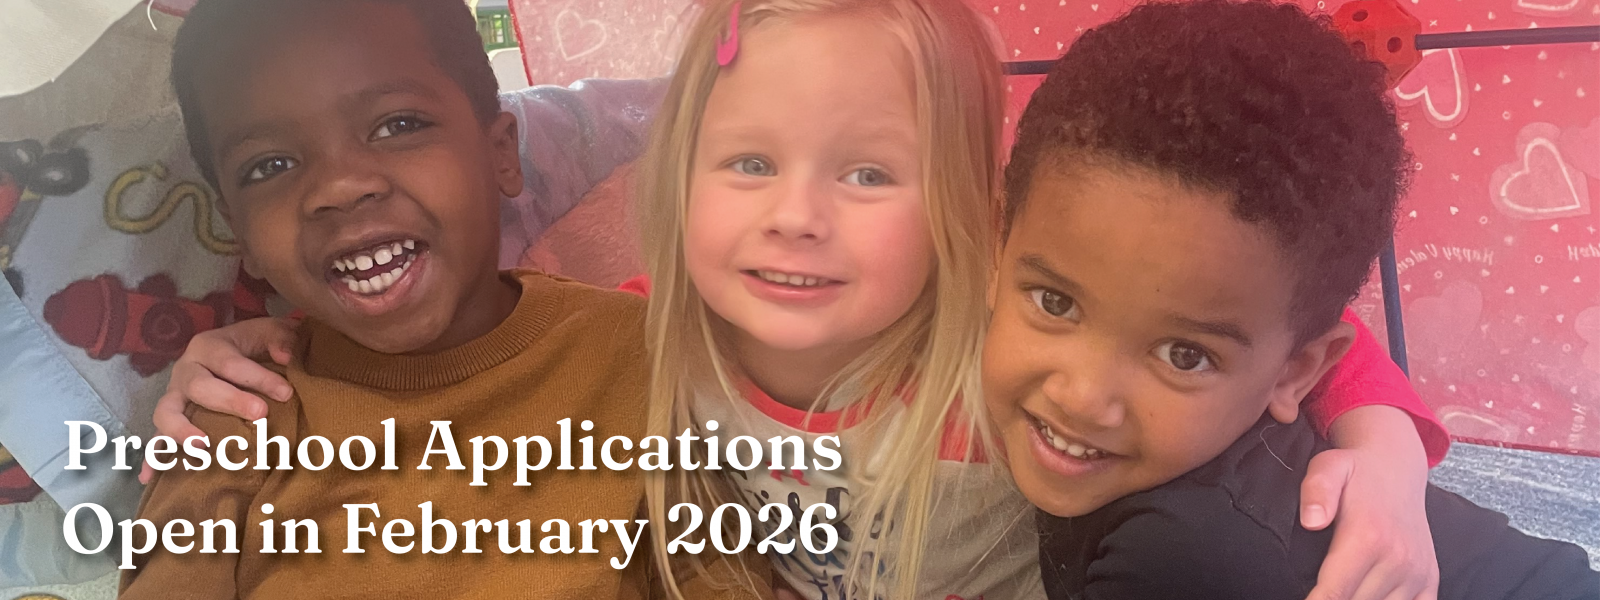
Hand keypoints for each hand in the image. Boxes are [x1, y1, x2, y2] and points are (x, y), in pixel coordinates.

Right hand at [140, 317, 299, 483]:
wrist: (237, 349)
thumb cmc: (255, 344)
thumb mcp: (271, 331)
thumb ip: (281, 338)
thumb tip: (284, 357)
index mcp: (209, 346)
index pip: (231, 363)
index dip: (259, 378)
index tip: (286, 393)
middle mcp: (187, 370)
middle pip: (199, 386)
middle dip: (229, 401)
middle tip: (260, 414)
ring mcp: (175, 396)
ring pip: (166, 412)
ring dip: (181, 430)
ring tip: (203, 446)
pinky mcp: (171, 418)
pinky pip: (156, 437)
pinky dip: (152, 456)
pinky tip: (150, 476)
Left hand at [1301, 406, 1437, 599]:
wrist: (1397, 468)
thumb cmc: (1356, 471)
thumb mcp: (1328, 468)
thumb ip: (1316, 491)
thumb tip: (1311, 522)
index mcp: (1368, 537)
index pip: (1334, 593)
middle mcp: (1397, 559)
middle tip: (1319, 590)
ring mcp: (1417, 572)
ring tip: (1341, 587)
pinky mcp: (1429, 579)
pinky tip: (1370, 594)